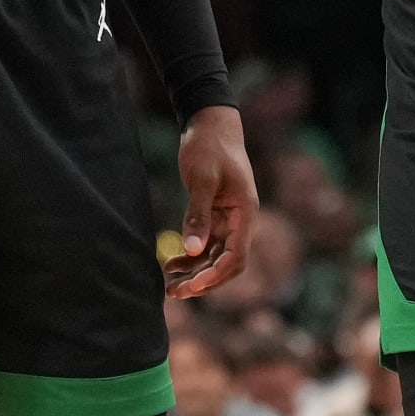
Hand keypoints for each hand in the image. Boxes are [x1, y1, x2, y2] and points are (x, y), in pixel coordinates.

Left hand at [167, 106, 257, 298]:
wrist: (209, 122)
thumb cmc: (209, 146)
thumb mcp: (202, 179)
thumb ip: (198, 215)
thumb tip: (193, 251)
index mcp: (245, 212)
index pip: (237, 256)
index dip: (215, 275)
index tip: (191, 285)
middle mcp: (240, 219)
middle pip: (227, 263)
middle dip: (204, 281)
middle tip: (175, 293)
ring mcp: (228, 218)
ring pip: (215, 256)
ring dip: (195, 272)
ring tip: (169, 285)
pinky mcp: (215, 214)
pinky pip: (206, 244)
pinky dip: (191, 256)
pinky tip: (171, 264)